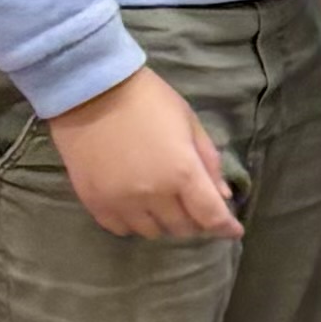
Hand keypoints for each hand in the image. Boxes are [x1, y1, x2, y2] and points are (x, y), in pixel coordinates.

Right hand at [47, 62, 241, 239]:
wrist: (88, 89)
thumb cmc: (146, 98)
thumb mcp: (188, 122)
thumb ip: (208, 161)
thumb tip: (223, 196)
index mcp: (182, 173)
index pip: (212, 216)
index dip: (226, 226)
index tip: (232, 229)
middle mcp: (153, 194)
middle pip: (182, 228)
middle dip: (194, 220)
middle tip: (192, 206)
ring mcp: (121, 201)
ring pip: (152, 232)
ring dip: (162, 222)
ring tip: (161, 204)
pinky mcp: (94, 202)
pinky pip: (120, 229)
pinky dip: (133, 223)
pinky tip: (135, 206)